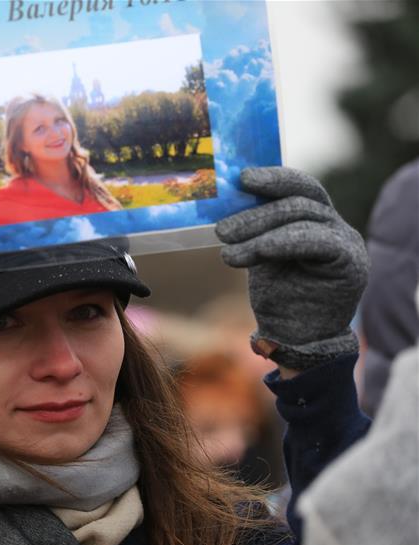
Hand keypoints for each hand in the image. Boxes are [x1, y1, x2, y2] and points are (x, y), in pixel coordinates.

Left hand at [216, 167, 368, 370]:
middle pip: (299, 200)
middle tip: (222, 228)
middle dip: (256, 211)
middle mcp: (335, 225)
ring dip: (258, 231)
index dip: (273, 178)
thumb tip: (225, 197)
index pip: (299, 187)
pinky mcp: (350, 263)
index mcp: (316, 218)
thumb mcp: (261, 253)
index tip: (241, 178)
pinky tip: (255, 252)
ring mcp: (346, 242)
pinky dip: (282, 242)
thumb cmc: (277, 295)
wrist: (294, 338)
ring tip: (227, 248)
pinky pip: (317, 241)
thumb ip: (256, 227)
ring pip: (302, 218)